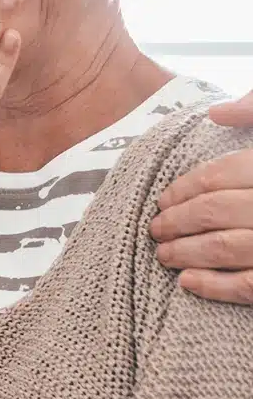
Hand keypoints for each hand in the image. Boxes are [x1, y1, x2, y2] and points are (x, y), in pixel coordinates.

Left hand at [150, 88, 252, 302]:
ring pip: (227, 247)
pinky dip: (216, 286)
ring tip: (164, 254)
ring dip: (187, 252)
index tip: (163, 200)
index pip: (220, 175)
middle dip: (177, 221)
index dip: (184, 189)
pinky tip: (189, 282)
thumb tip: (216, 112)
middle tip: (155, 229)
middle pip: (216, 211)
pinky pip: (251, 286)